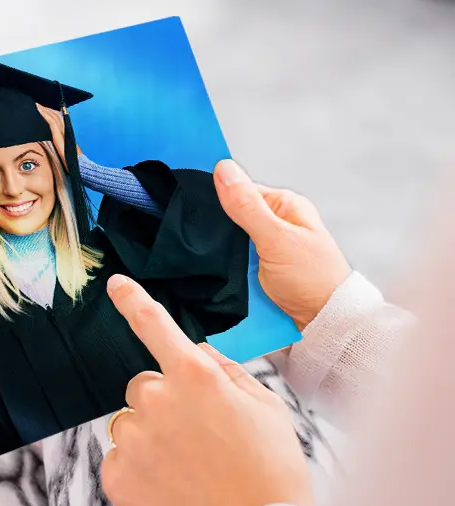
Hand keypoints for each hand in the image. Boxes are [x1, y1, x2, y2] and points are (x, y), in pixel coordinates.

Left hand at [36, 103, 82, 171]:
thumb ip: (61, 149)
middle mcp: (66, 132)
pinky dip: (45, 114)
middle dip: (48, 109)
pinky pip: (51, 122)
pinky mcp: (59, 136)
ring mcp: (63, 133)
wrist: (80, 167)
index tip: (45, 109)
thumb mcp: (67, 154)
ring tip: (37, 104)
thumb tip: (56, 150)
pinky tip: (39, 109)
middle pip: (57, 116)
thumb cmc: (73, 164)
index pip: (59, 120)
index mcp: (67, 135)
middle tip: (39, 104)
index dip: (52, 114)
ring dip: (45, 109)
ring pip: (54, 116)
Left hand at [101, 274, 313, 505]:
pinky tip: (170, 482)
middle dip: (163, 400)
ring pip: (130, 422)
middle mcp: (158, 401)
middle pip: (142, 384)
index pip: (154, 325)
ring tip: (187, 463)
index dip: (132, 300)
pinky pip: (119, 457)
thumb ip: (226, 370)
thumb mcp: (266, 407)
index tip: (116, 283)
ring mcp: (134, 440)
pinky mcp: (118, 475)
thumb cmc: (270, 470)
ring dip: (150, 435)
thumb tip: (199, 352)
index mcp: (195, 377)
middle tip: (196, 432)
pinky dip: (138, 467)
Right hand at [213, 160, 350, 329]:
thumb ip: (247, 206)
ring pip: (228, 243)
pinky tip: (213, 273)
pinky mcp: (258, 270)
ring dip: (218, 253)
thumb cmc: (313, 279)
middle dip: (215, 231)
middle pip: (230, 218)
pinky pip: (232, 263)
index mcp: (283, 205)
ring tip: (204, 260)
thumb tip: (223, 169)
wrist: (326, 324)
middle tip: (198, 242)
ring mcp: (265, 247)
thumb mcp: (277, 238)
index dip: (216, 199)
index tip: (192, 210)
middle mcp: (274, 223)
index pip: (239, 191)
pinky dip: (224, 268)